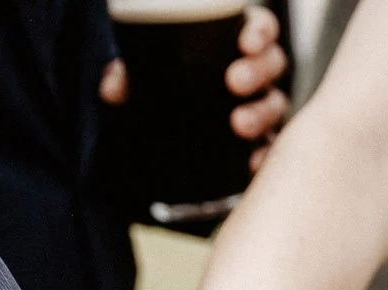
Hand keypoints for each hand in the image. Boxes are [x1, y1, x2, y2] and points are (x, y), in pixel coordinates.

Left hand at [99, 5, 289, 171]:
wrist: (170, 139)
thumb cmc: (170, 89)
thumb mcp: (150, 78)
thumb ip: (130, 77)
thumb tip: (112, 87)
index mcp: (236, 46)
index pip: (260, 29)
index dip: (259, 32)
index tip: (244, 42)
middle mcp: (256, 74)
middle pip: (272, 64)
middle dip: (256, 71)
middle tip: (233, 81)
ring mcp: (261, 107)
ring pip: (275, 105)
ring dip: (260, 113)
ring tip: (239, 124)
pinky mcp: (260, 142)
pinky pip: (269, 147)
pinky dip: (263, 154)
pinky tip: (252, 162)